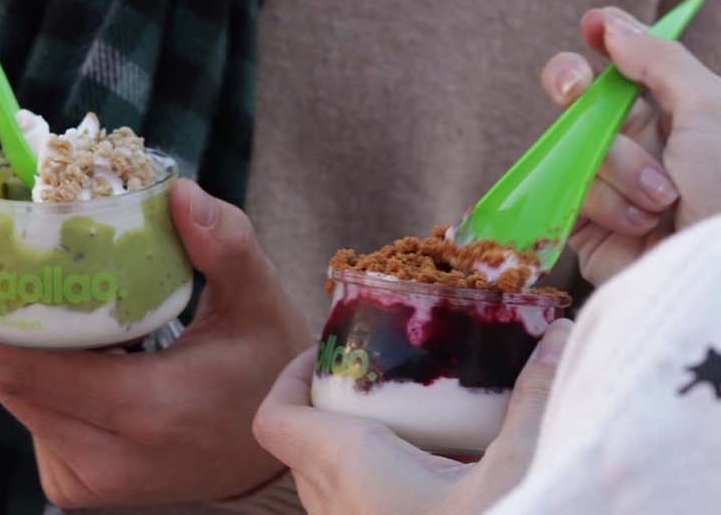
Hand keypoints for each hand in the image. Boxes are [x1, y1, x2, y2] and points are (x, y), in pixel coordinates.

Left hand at [0, 178, 312, 507]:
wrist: (267, 456)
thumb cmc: (267, 373)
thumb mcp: (261, 304)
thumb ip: (226, 245)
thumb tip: (178, 192)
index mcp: (147, 411)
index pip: (23, 369)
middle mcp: (104, 459)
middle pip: (6, 382)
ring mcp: (85, 481)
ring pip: (14, 399)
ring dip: (9, 343)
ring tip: (28, 295)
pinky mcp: (76, 485)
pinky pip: (33, 416)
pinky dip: (36, 373)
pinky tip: (70, 344)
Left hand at [253, 319, 572, 514]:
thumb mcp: (517, 474)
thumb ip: (534, 403)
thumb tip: (558, 335)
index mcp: (350, 468)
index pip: (274, 419)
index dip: (286, 378)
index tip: (324, 354)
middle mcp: (334, 505)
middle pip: (300, 441)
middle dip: (328, 402)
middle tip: (371, 375)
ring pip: (321, 478)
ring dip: (345, 443)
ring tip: (398, 417)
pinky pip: (347, 506)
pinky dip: (368, 479)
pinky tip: (427, 473)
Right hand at [541, 7, 720, 284]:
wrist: (713, 271)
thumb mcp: (707, 109)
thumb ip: (657, 60)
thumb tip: (611, 23)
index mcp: (669, 109)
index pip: (623, 64)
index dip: (603, 39)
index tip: (592, 25)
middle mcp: (633, 140)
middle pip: (577, 95)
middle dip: (574, 87)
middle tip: (576, 91)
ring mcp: (604, 179)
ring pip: (576, 146)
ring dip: (619, 168)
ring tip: (663, 197)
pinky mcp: (582, 220)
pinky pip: (570, 191)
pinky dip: (606, 204)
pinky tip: (641, 223)